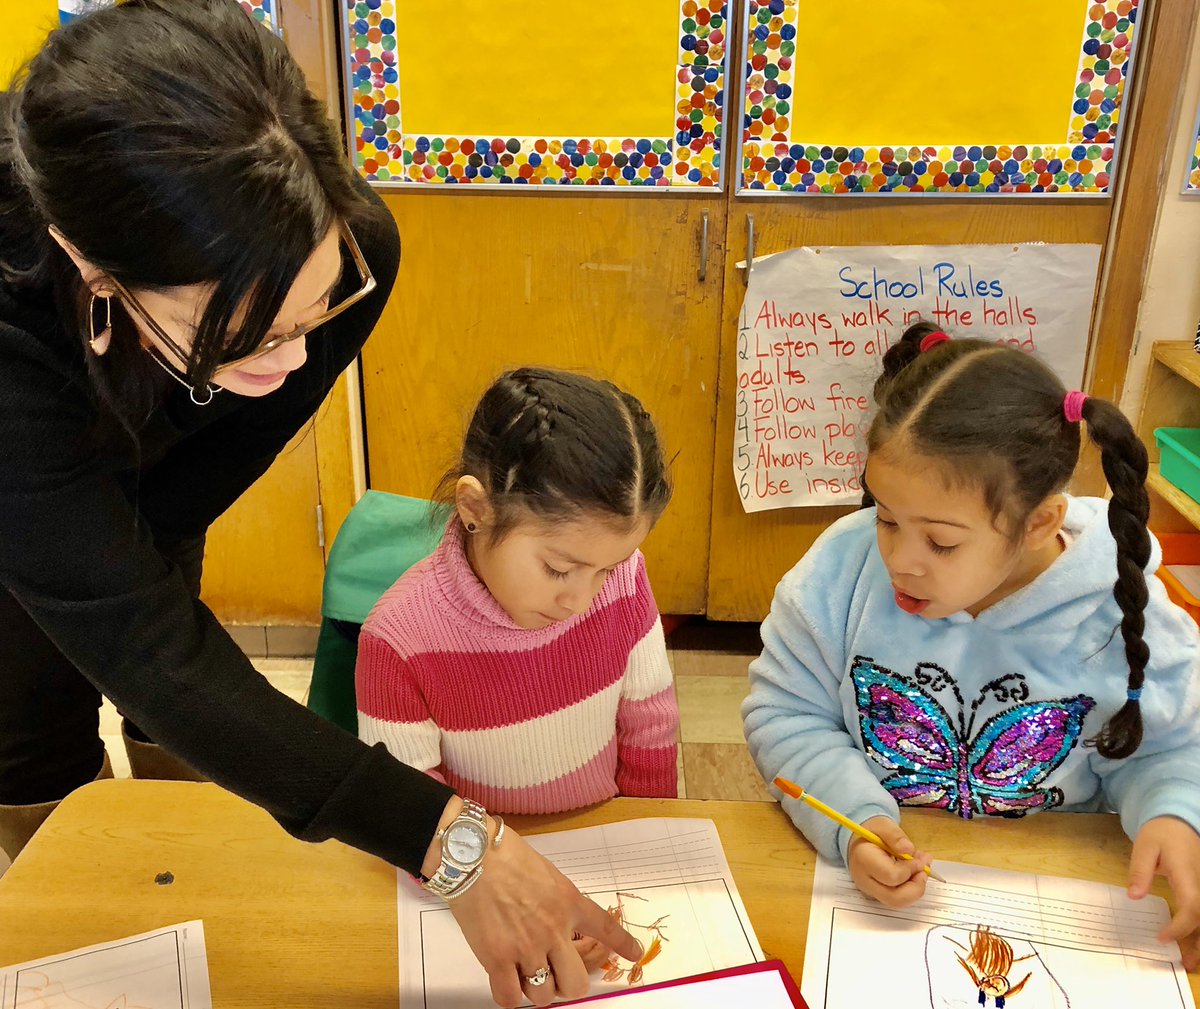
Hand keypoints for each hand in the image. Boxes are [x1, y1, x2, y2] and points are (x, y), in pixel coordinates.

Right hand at [447, 827, 641, 1006]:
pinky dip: (509, 994)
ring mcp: (526, 947)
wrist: (472, 853)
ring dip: (536, 989)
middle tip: (554, 974)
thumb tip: (555, 920)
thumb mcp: (546, 874)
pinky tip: (505, 980)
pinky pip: (509, 997)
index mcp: (569, 902)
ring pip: (543, 995)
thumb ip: (557, 901)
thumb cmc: (504, 854)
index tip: (634, 953)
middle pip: (575, 983)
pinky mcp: (496, 958)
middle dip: (566, 984)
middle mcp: (553, 929)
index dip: (624, 944)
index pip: (605, 929)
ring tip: (524, 973)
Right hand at [847, 815, 929, 907]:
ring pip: (899, 902)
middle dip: (917, 887)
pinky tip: (915, 871)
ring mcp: (872, 891)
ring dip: (916, 887)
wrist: (858, 842)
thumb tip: (908, 850)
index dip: (910, 870)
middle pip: (895, 899)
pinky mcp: (879, 896)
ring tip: (922, 866)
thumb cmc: (871, 833)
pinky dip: (912, 888)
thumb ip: (895, 835)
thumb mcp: (882, 825)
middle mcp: (866, 881)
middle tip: (924, 870)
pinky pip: (899, 898)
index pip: (890, 876)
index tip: (918, 858)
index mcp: (864, 860)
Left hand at [1128, 816, 1199, 969]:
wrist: (1180, 821)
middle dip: (1199, 944)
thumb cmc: (1162, 832)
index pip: (1191, 906)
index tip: (1162, 938)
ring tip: (1190, 963)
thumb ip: (1140, 870)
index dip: (1180, 926)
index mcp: (1188, 874)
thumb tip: (1134, 896)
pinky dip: (1199, 930)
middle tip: (1186, 965)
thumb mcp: (1145, 845)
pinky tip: (1192, 945)